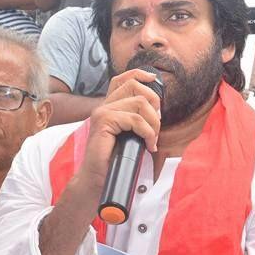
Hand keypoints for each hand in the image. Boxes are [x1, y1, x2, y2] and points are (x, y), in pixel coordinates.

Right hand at [76, 69, 161, 190]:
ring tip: (152, 140)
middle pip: (135, 86)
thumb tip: (157, 110)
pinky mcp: (104, 122)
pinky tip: (148, 145)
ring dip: (153, 123)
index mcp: (108, 107)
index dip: (140, 74)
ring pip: (140, 103)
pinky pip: (136, 120)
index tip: (154, 80)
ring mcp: (102, 113)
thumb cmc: (114, 162)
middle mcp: (103, 106)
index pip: (122, 79)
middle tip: (156, 127)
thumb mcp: (130, 136)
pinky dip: (148, 133)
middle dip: (154, 104)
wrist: (97, 180)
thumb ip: (137, 120)